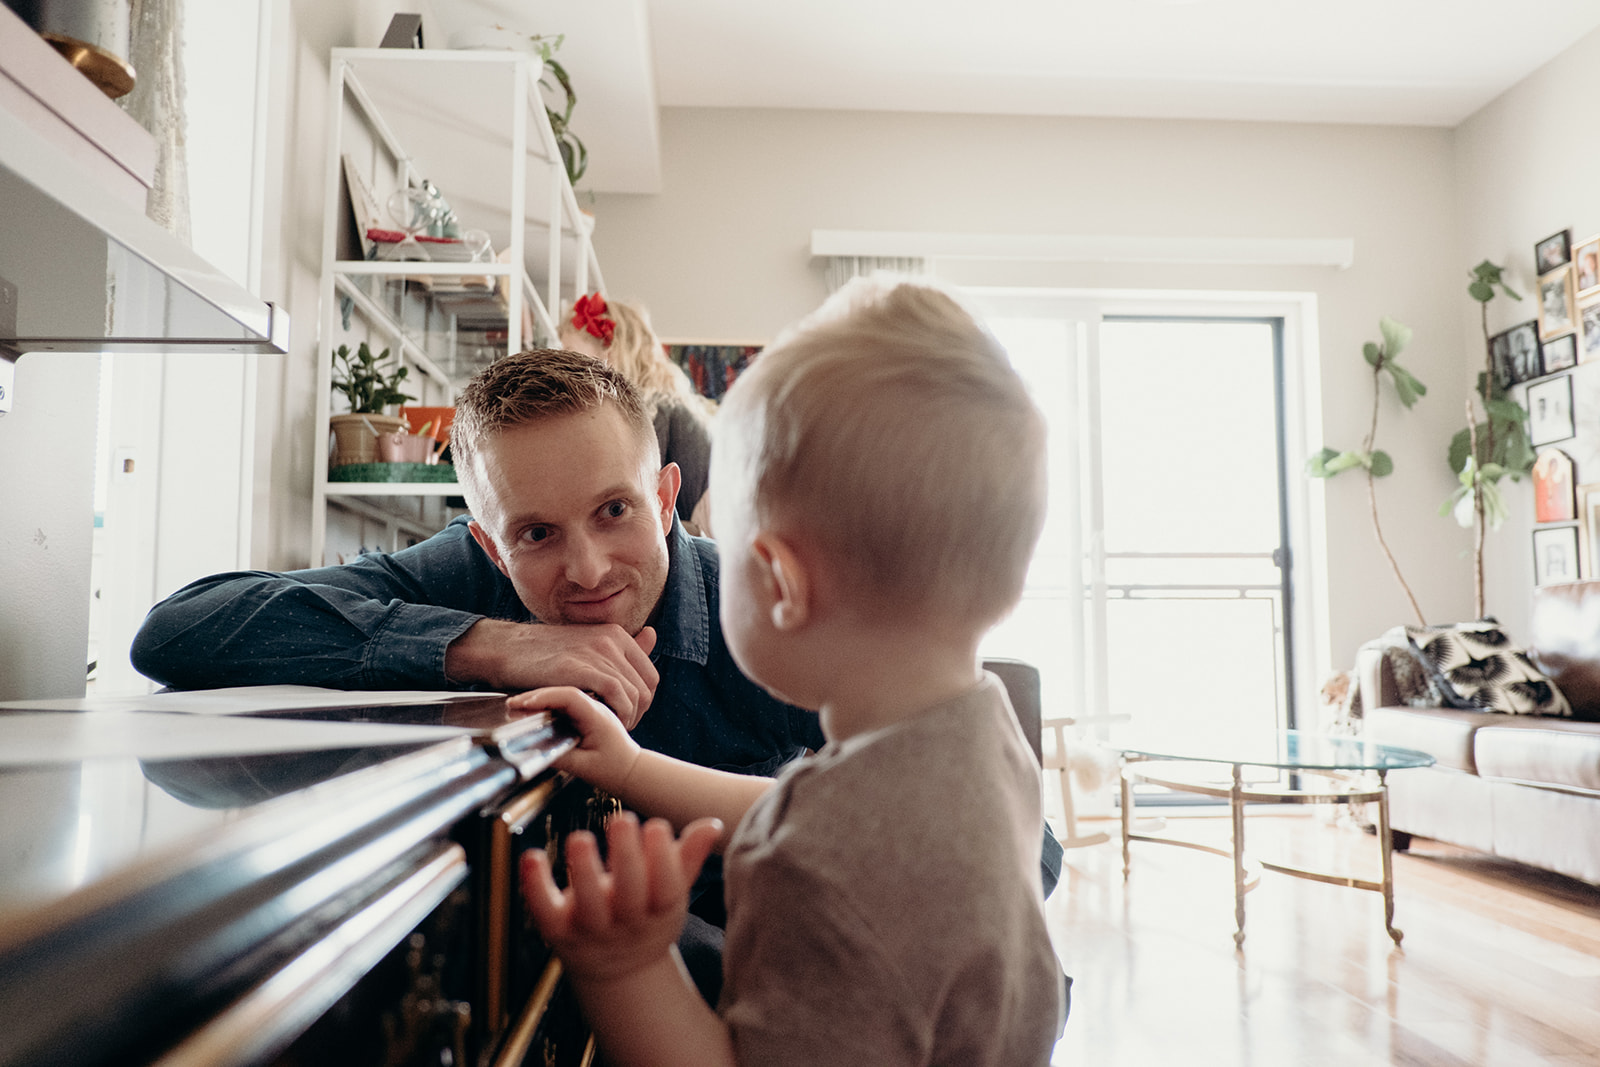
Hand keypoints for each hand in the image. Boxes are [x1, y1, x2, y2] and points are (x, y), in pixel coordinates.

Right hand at [446, 620, 658, 727]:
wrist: (508, 648)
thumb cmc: (544, 652)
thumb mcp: (586, 642)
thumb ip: (619, 647)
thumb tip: (652, 635)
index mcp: (616, 634)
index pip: (649, 675)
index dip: (643, 702)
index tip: (628, 716)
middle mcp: (612, 640)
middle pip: (646, 688)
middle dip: (638, 714)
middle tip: (620, 727)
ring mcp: (598, 652)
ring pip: (635, 693)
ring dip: (628, 718)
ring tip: (611, 728)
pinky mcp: (582, 667)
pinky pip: (617, 694)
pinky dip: (618, 713)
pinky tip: (606, 722)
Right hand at [508, 686, 641, 792]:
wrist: (632, 771)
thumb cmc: (614, 770)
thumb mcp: (584, 767)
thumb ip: (559, 758)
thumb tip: (533, 751)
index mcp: (597, 716)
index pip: (570, 697)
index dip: (545, 697)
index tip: (524, 704)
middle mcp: (595, 708)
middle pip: (564, 691)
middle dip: (536, 696)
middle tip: (512, 704)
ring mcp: (591, 709)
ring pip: (563, 695)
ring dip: (541, 699)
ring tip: (517, 706)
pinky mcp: (586, 714)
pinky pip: (565, 703)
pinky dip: (548, 705)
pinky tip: (533, 710)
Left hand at [522, 813, 721, 984]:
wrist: (617, 970)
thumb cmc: (646, 916)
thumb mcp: (672, 891)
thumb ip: (688, 857)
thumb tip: (711, 825)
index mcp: (658, 913)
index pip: (666, 890)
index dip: (664, 860)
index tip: (657, 826)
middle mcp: (625, 924)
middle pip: (629, 896)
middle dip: (627, 858)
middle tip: (623, 820)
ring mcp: (590, 930)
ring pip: (588, 906)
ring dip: (584, 872)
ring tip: (581, 838)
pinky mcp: (558, 931)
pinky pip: (544, 912)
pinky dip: (535, 886)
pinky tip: (532, 858)